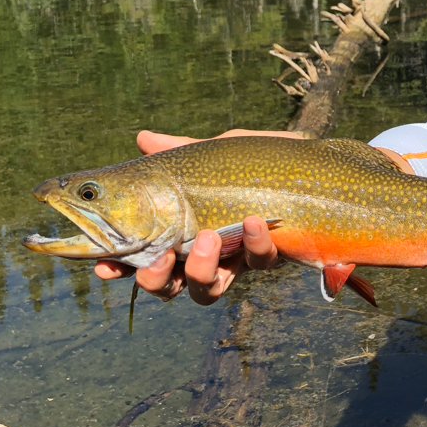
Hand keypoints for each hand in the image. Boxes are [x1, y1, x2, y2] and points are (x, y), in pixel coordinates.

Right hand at [94, 129, 293, 303]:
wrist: (321, 166)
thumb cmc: (262, 161)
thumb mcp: (219, 152)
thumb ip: (180, 152)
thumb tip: (142, 138)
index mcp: (185, 229)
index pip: (144, 255)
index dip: (120, 268)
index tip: (104, 269)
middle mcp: (209, 252)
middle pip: (170, 287)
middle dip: (156, 281)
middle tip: (159, 260)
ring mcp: (240, 258)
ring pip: (208, 289)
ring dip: (200, 269)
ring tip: (207, 237)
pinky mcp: (273, 256)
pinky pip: (259, 261)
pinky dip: (253, 243)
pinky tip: (252, 220)